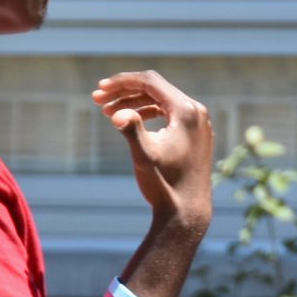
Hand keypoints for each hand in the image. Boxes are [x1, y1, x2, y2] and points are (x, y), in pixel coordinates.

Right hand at [91, 69, 215, 228]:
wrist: (187, 214)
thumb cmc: (165, 186)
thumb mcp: (145, 157)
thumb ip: (131, 131)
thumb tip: (118, 115)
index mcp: (186, 111)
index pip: (150, 82)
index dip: (121, 82)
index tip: (99, 89)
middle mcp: (197, 112)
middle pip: (155, 88)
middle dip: (124, 91)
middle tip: (97, 100)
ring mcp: (198, 123)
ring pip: (160, 100)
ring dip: (133, 102)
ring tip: (107, 112)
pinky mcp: (195, 134)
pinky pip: (167, 113)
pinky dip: (147, 113)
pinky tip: (128, 121)